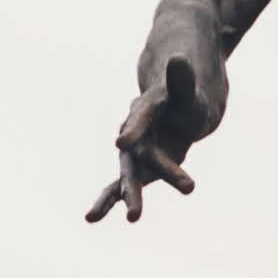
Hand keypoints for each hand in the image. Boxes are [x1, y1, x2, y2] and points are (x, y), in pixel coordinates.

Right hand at [84, 58, 209, 224]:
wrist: (170, 103)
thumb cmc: (183, 97)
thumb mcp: (187, 91)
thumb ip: (182, 80)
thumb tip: (177, 58)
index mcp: (147, 108)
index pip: (142, 119)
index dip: (134, 130)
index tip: (122, 142)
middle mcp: (135, 132)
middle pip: (134, 157)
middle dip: (134, 182)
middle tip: (134, 206)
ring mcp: (135, 151)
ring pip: (127, 175)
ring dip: (126, 196)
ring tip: (128, 220)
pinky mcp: (138, 166)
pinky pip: (123, 185)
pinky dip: (111, 200)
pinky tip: (89, 217)